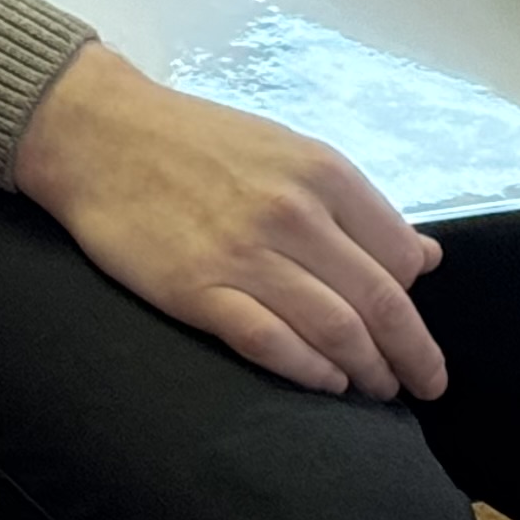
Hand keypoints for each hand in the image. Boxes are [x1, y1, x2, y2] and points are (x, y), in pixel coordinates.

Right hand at [14, 39, 444, 398]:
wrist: (94, 132)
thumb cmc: (192, 140)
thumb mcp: (285, 149)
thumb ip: (354, 203)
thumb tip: (425, 256)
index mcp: (321, 172)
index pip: (401, 258)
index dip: (414, 301)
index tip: (411, 326)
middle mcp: (293, 213)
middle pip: (381, 305)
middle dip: (411, 355)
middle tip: (421, 382)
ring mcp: (245, 254)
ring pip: (337, 333)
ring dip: (367, 372)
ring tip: (373, 387)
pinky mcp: (198, 289)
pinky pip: (273, 345)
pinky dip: (310, 372)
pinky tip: (323, 381)